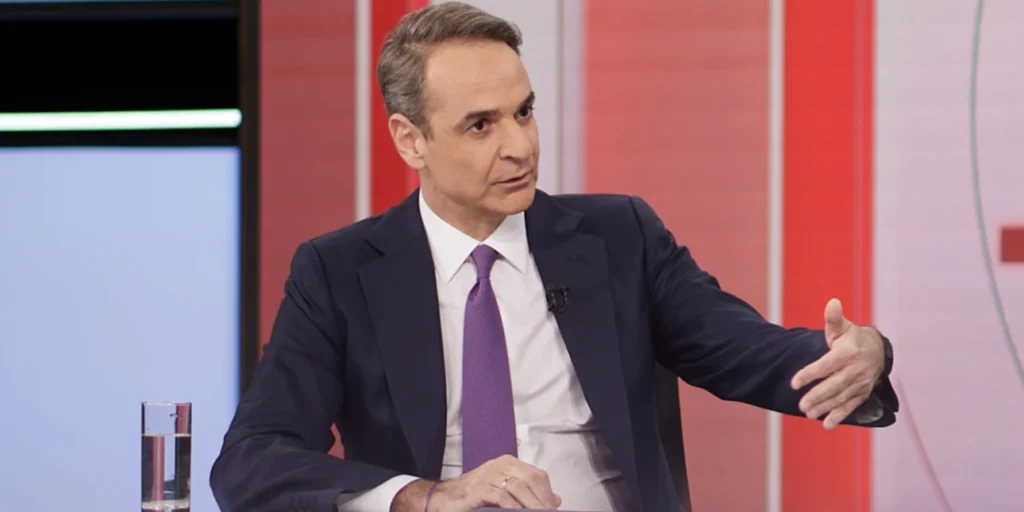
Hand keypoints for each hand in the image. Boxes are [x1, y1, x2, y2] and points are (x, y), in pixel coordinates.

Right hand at [391, 455, 560, 511]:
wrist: (444, 499)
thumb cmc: (475, 496)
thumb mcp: (504, 492)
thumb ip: (527, 493)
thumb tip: (555, 499)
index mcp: (509, 463)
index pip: (537, 475)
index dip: (547, 493)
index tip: (553, 508)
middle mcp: (499, 465)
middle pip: (530, 480)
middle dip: (542, 500)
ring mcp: (488, 475)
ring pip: (517, 487)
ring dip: (530, 504)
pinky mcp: (477, 489)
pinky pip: (499, 496)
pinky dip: (511, 505)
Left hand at [790, 298, 885, 429]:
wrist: (878, 349)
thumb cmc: (852, 337)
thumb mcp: (842, 327)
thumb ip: (833, 318)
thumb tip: (832, 302)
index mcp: (847, 352)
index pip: (826, 365)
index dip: (809, 374)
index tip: (793, 383)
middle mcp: (856, 369)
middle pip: (834, 385)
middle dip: (818, 396)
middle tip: (801, 406)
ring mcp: (860, 382)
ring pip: (841, 397)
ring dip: (825, 408)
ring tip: (809, 415)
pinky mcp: (863, 393)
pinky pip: (851, 405)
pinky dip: (840, 415)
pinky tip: (827, 425)